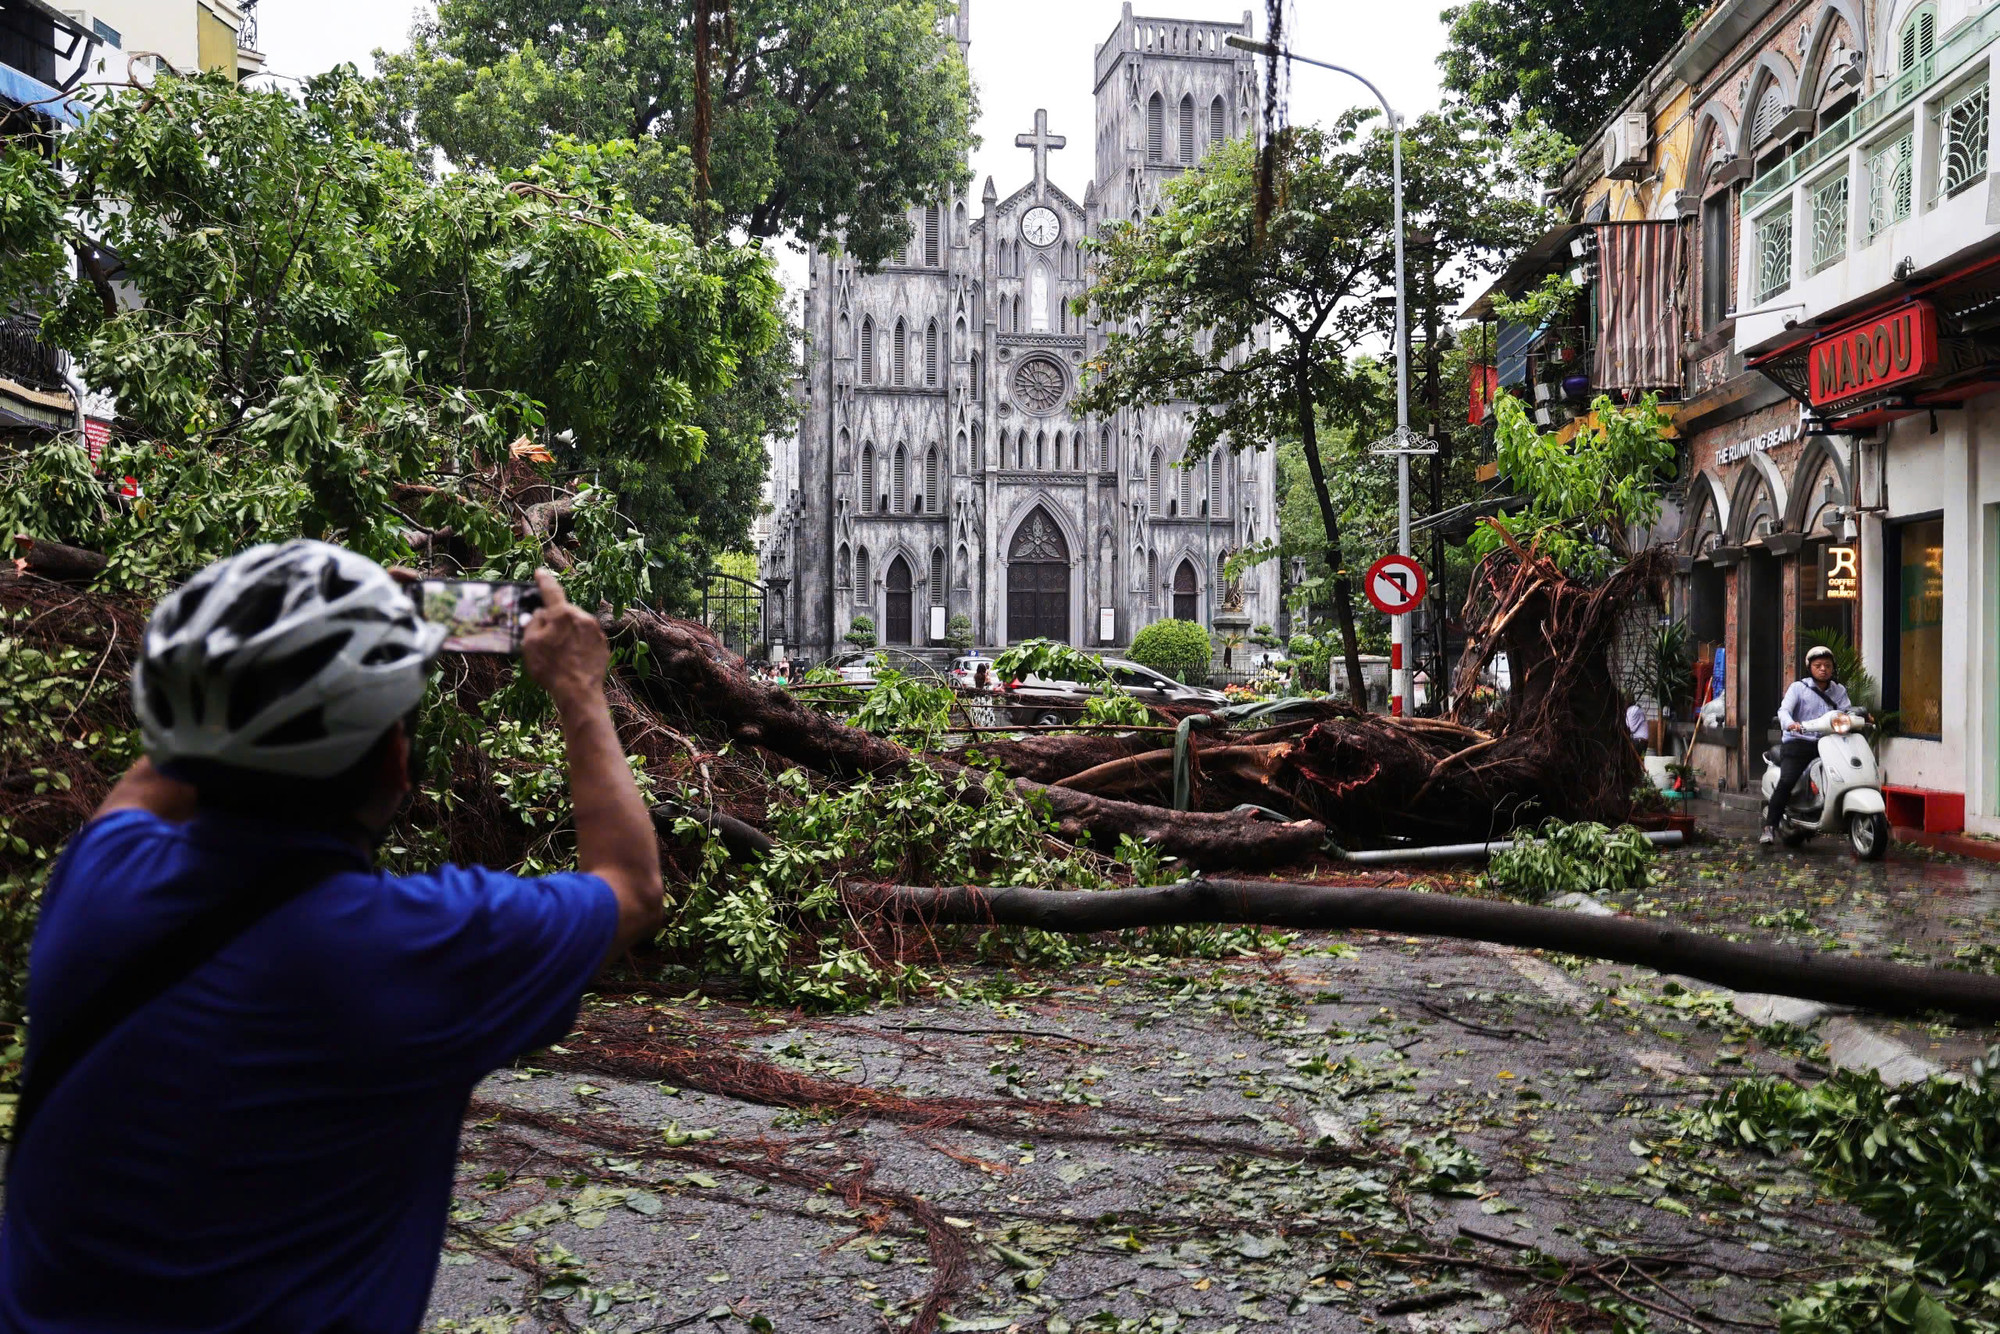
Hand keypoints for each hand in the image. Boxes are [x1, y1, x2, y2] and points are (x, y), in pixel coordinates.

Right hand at [522, 569, 608, 707]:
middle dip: (555, 618)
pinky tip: (571, 658)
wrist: (579, 692)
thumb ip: (533, 623)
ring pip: (576, 624)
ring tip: (558, 652)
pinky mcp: (603, 644)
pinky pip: (586, 637)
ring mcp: (596, 631)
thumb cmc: (551, 668)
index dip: (544, 581)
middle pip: (564, 611)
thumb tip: (541, 614)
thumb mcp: (530, 644)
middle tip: (545, 634)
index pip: (551, 590)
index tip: (540, 573)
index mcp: (562, 614)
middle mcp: (582, 617)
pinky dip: (577, 642)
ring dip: (567, 631)